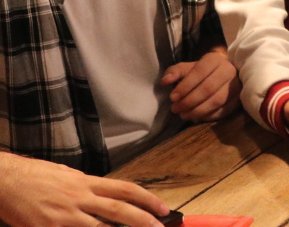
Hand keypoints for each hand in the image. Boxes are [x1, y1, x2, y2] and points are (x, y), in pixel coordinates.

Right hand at [0, 153, 169, 226]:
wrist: (4, 180)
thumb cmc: (34, 177)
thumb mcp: (66, 176)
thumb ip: (87, 187)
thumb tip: (106, 196)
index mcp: (86, 183)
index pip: (125, 189)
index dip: (147, 199)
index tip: (163, 209)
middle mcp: (79, 198)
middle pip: (120, 211)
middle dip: (144, 221)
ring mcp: (64, 216)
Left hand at [162, 50, 241, 120]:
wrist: (225, 74)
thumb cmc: (203, 72)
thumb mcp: (189, 68)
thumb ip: (176, 72)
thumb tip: (165, 81)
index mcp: (215, 59)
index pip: (199, 72)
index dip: (185, 86)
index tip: (172, 98)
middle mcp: (229, 70)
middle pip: (208, 88)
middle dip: (189, 101)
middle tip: (175, 109)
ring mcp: (237, 85)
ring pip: (217, 101)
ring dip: (198, 110)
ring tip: (184, 115)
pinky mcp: (240, 98)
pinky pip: (224, 110)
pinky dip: (209, 116)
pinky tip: (198, 117)